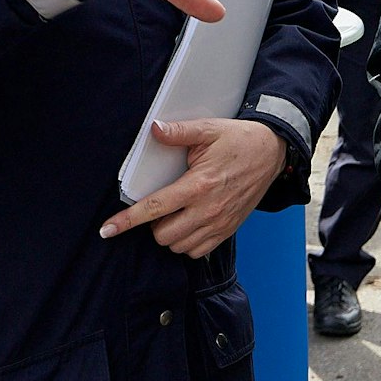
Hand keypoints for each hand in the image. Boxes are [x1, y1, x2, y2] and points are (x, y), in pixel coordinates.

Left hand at [99, 118, 286, 257]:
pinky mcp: (228, 230)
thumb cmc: (239, 140)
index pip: (154, 208)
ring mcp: (220, 223)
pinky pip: (197, 251)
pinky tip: (189, 224)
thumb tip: (154, 130)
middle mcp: (208, 209)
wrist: (273, 152)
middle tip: (161, 205)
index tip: (106, 230)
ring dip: (170, 234)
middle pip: (163, 235)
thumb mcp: (209, 129)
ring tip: (176, 214)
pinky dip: (187, 243)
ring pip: (178, 246)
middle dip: (153, 224)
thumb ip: (179, 132)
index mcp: (198, 185)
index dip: (126, 221)